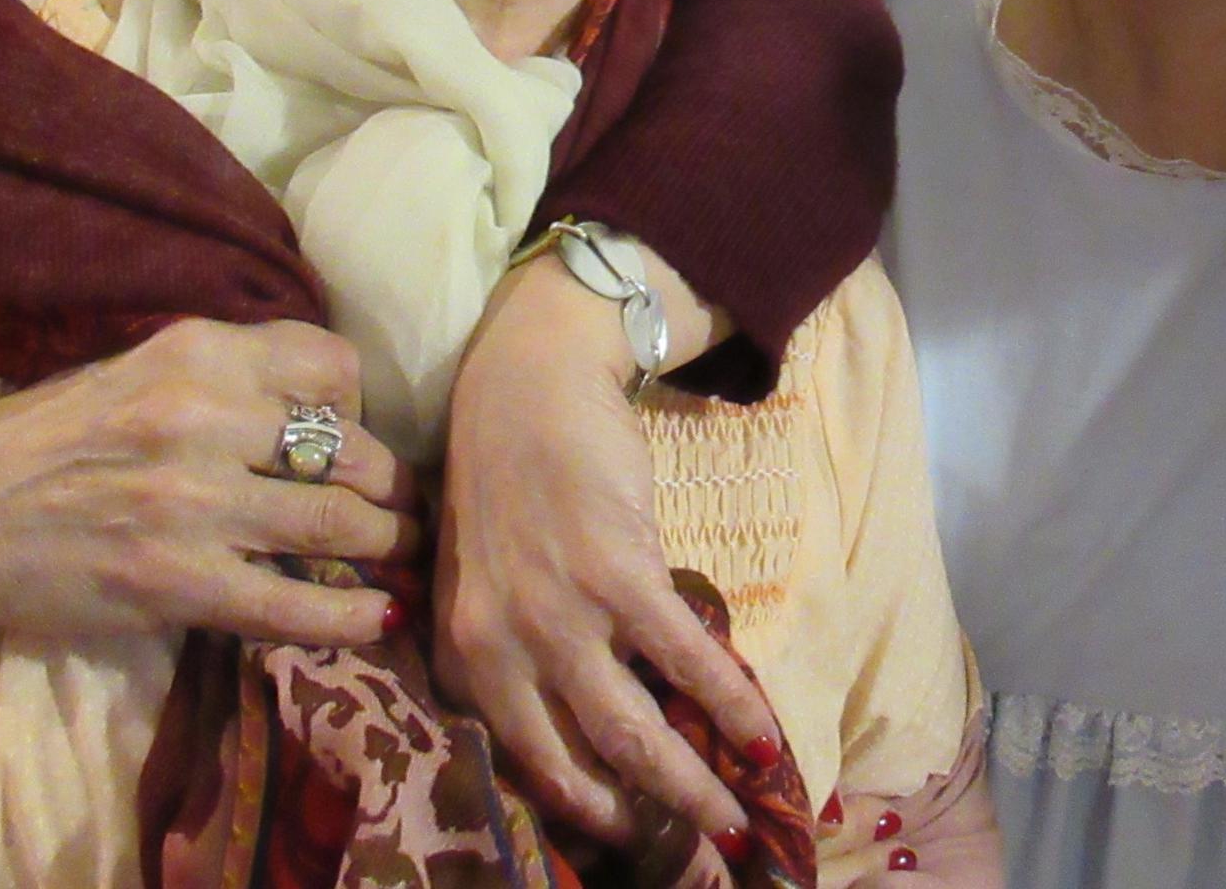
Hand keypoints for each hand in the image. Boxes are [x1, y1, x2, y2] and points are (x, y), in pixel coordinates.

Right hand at [0, 316, 419, 644]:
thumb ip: (236, 374)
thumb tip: (338, 402)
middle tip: (409, 507)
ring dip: (389, 546)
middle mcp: (204, 418)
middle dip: (395, 486)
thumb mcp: (146, 367)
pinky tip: (382, 619)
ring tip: (407, 555)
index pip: (333, 364)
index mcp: (199, 352)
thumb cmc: (56, 438)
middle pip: (351, 449)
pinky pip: (289, 604)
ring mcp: (192, 504)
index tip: (362, 435)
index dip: (364, 406)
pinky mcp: (176, 582)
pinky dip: (349, 617)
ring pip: (337, 523)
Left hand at [437, 263, 778, 849]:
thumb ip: (508, 647)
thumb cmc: (504, 478)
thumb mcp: (478, 578)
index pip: (525, 759)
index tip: (631, 837)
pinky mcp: (618, 571)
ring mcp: (558, 612)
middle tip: (697, 855)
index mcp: (463, 655)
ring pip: (633, 729)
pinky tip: (762, 736)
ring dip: (693, 783)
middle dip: (646, 819)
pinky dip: (729, 702)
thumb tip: (572, 717)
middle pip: (583, 764)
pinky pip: (685, 656)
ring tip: (737, 818)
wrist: (525, 384)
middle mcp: (501, 647)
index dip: (584, 808)